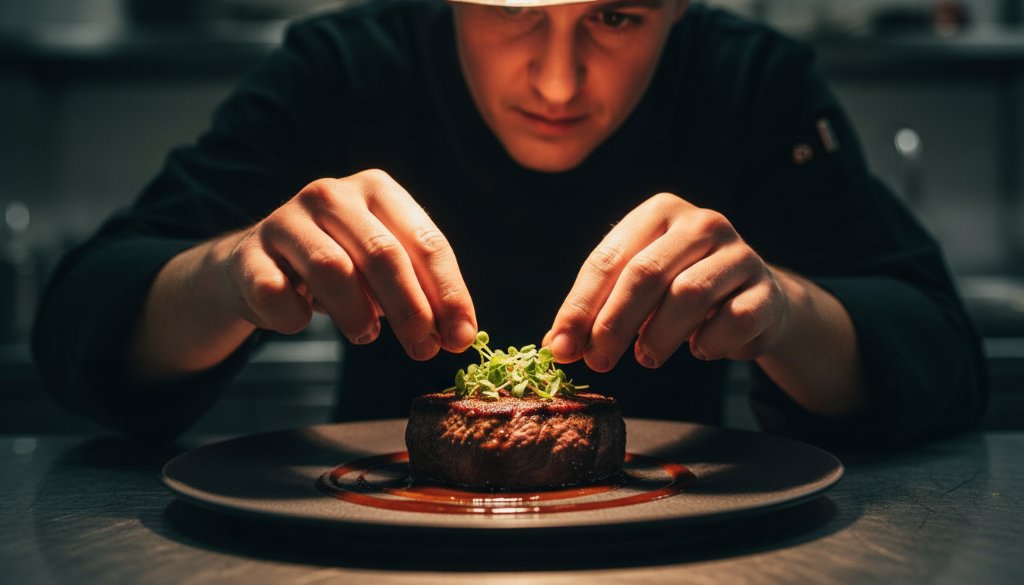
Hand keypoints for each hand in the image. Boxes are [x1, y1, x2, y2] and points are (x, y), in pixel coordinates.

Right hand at [221, 169, 476, 359]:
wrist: (258, 266)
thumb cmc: (340, 268)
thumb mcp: (384, 269)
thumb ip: (421, 292)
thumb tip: (456, 333)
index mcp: (378, 190)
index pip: (427, 242)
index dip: (449, 293)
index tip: (462, 337)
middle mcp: (332, 195)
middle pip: (383, 254)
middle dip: (411, 310)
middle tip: (424, 350)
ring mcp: (286, 220)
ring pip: (332, 269)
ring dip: (357, 315)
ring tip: (365, 334)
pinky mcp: (248, 253)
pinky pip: (276, 293)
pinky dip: (295, 318)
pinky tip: (302, 321)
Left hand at [543, 193, 788, 370]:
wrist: (754, 300)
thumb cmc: (679, 291)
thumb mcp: (634, 291)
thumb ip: (595, 311)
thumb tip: (555, 346)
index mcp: (659, 212)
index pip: (608, 259)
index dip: (580, 306)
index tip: (561, 347)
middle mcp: (702, 223)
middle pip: (646, 273)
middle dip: (614, 323)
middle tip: (598, 360)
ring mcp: (740, 254)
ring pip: (689, 295)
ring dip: (658, 336)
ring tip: (646, 357)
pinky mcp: (767, 291)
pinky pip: (733, 320)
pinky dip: (708, 343)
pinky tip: (698, 349)